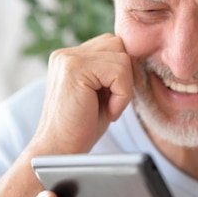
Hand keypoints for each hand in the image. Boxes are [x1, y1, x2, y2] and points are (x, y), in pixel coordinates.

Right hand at [29, 34, 133, 154]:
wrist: (60, 152)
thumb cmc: (83, 127)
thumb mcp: (101, 93)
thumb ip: (111, 71)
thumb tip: (137, 55)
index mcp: (71, 57)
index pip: (112, 46)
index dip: (121, 73)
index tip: (112, 99)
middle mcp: (66, 53)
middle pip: (118, 45)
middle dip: (124, 75)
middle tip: (112, 103)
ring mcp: (68, 58)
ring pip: (122, 57)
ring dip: (124, 88)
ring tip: (109, 108)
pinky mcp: (74, 68)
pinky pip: (119, 72)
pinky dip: (122, 96)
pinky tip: (109, 112)